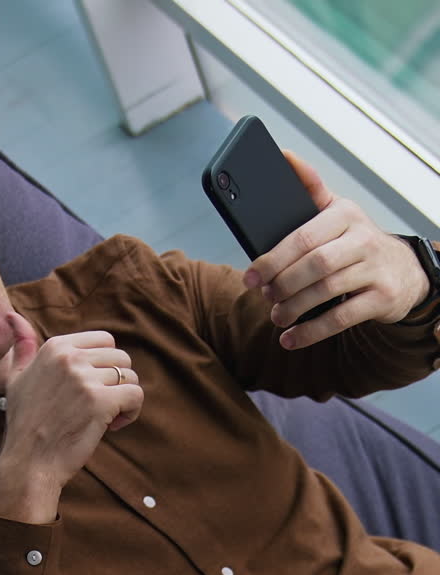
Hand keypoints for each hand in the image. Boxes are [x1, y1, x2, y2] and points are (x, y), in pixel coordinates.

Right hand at [0, 313, 143, 521]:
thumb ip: (22, 345)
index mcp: (55, 346)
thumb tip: (12, 315)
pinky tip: (113, 425)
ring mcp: (85, 379)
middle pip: (121, 357)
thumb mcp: (16, 377)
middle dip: (117, 382)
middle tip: (100, 407)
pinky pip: (136, 395)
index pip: (105, 340)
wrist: (28, 462)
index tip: (91, 389)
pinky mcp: (100, 402)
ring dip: (124, 399)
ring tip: (106, 418)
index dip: (105, 367)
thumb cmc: (24, 423)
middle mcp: (70, 357)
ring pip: (130, 376)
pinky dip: (132, 412)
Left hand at [243, 151, 429, 348]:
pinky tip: (290, 339)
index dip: (272, 259)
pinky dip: (311, 332)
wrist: (403, 270)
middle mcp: (363, 238)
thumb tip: (283, 156)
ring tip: (277, 317)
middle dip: (282, 285)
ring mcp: (375, 269)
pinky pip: (341, 318)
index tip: (250, 277)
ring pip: (326, 291)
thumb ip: (310, 189)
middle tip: (265, 297)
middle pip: (313, 264)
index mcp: (345, 213)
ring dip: (294, 308)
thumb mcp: (336, 211)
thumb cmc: (355, 241)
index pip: (303, 237)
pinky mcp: (382, 298)